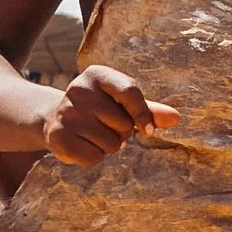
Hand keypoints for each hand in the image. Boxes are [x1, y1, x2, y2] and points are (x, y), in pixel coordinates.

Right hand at [43, 64, 178, 167]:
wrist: (55, 118)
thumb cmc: (99, 109)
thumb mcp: (122, 103)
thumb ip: (150, 109)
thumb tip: (176, 118)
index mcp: (97, 74)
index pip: (130, 92)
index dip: (144, 114)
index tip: (149, 130)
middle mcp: (78, 89)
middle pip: (124, 124)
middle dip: (122, 133)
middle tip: (106, 127)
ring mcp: (66, 113)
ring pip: (111, 144)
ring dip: (109, 146)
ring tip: (94, 135)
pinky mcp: (58, 136)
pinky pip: (94, 157)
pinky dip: (94, 157)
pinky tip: (83, 144)